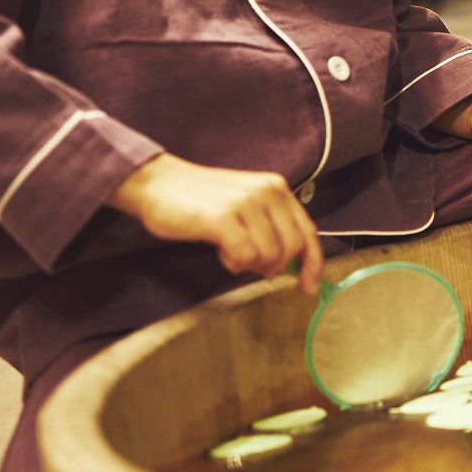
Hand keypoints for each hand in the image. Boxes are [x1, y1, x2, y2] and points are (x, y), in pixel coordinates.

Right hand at [108, 153, 324, 294]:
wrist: (159, 184)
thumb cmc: (201, 201)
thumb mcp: (246, 205)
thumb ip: (270, 226)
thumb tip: (292, 263)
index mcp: (277, 188)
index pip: (307, 231)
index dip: (313, 262)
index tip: (309, 287)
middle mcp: (267, 192)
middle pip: (291, 248)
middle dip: (274, 267)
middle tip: (250, 266)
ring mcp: (246, 203)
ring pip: (269, 255)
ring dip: (249, 265)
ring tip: (229, 252)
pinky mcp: (223, 217)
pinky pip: (245, 256)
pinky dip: (235, 264)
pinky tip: (221, 253)